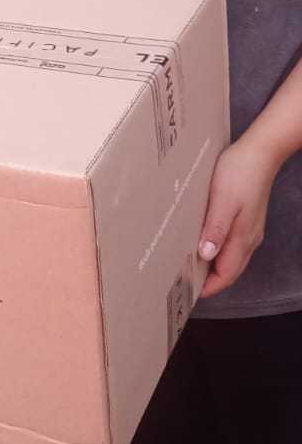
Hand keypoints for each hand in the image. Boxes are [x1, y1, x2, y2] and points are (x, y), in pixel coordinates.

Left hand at [198, 137, 277, 297]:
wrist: (261, 151)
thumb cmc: (240, 172)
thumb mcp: (223, 200)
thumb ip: (215, 229)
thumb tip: (205, 256)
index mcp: (243, 239)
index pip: (226, 275)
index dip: (208, 287)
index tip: (187, 291)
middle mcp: (249, 238)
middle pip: (229, 269)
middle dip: (209, 279)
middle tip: (183, 279)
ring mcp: (250, 228)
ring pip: (231, 257)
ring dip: (213, 264)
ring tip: (188, 262)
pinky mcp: (247, 217)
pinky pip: (232, 243)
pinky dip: (218, 249)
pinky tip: (203, 239)